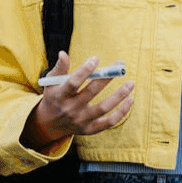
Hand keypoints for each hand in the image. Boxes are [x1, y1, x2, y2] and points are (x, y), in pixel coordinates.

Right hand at [20, 52, 134, 149]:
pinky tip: (130, 100)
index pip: (73, 83)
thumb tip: (63, 53)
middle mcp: (71, 109)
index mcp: (60, 95)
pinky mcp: (90, 129)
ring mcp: (81, 120)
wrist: (50, 124)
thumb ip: (59, 68)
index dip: (85, 70)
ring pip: (104, 108)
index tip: (96, 58)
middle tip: (121, 66)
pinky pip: (109, 122)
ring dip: (119, 95)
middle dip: (107, 77)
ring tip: (131, 83)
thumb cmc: (54, 96)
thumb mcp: (51, 82)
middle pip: (91, 92)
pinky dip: (122, 112)